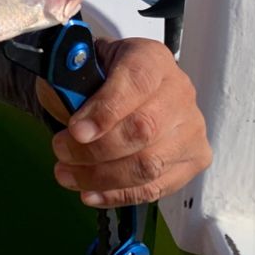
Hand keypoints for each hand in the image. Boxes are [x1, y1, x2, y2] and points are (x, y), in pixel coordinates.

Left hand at [37, 37, 211, 207]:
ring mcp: (191, 128)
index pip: (136, 83)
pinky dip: (118, 195)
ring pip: (149, 164)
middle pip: (143, 129)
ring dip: (102, 177)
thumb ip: (71, 80)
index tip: (75, 130)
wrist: (121, 87)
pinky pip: (156, 187)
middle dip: (96, 149)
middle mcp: (179, 91)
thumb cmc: (100, 76)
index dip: (105, 110)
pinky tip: (90, 193)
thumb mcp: (81, 65)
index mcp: (152, 59)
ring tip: (67, 175)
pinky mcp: (193, 159)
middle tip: (61, 151)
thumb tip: (64, 101)